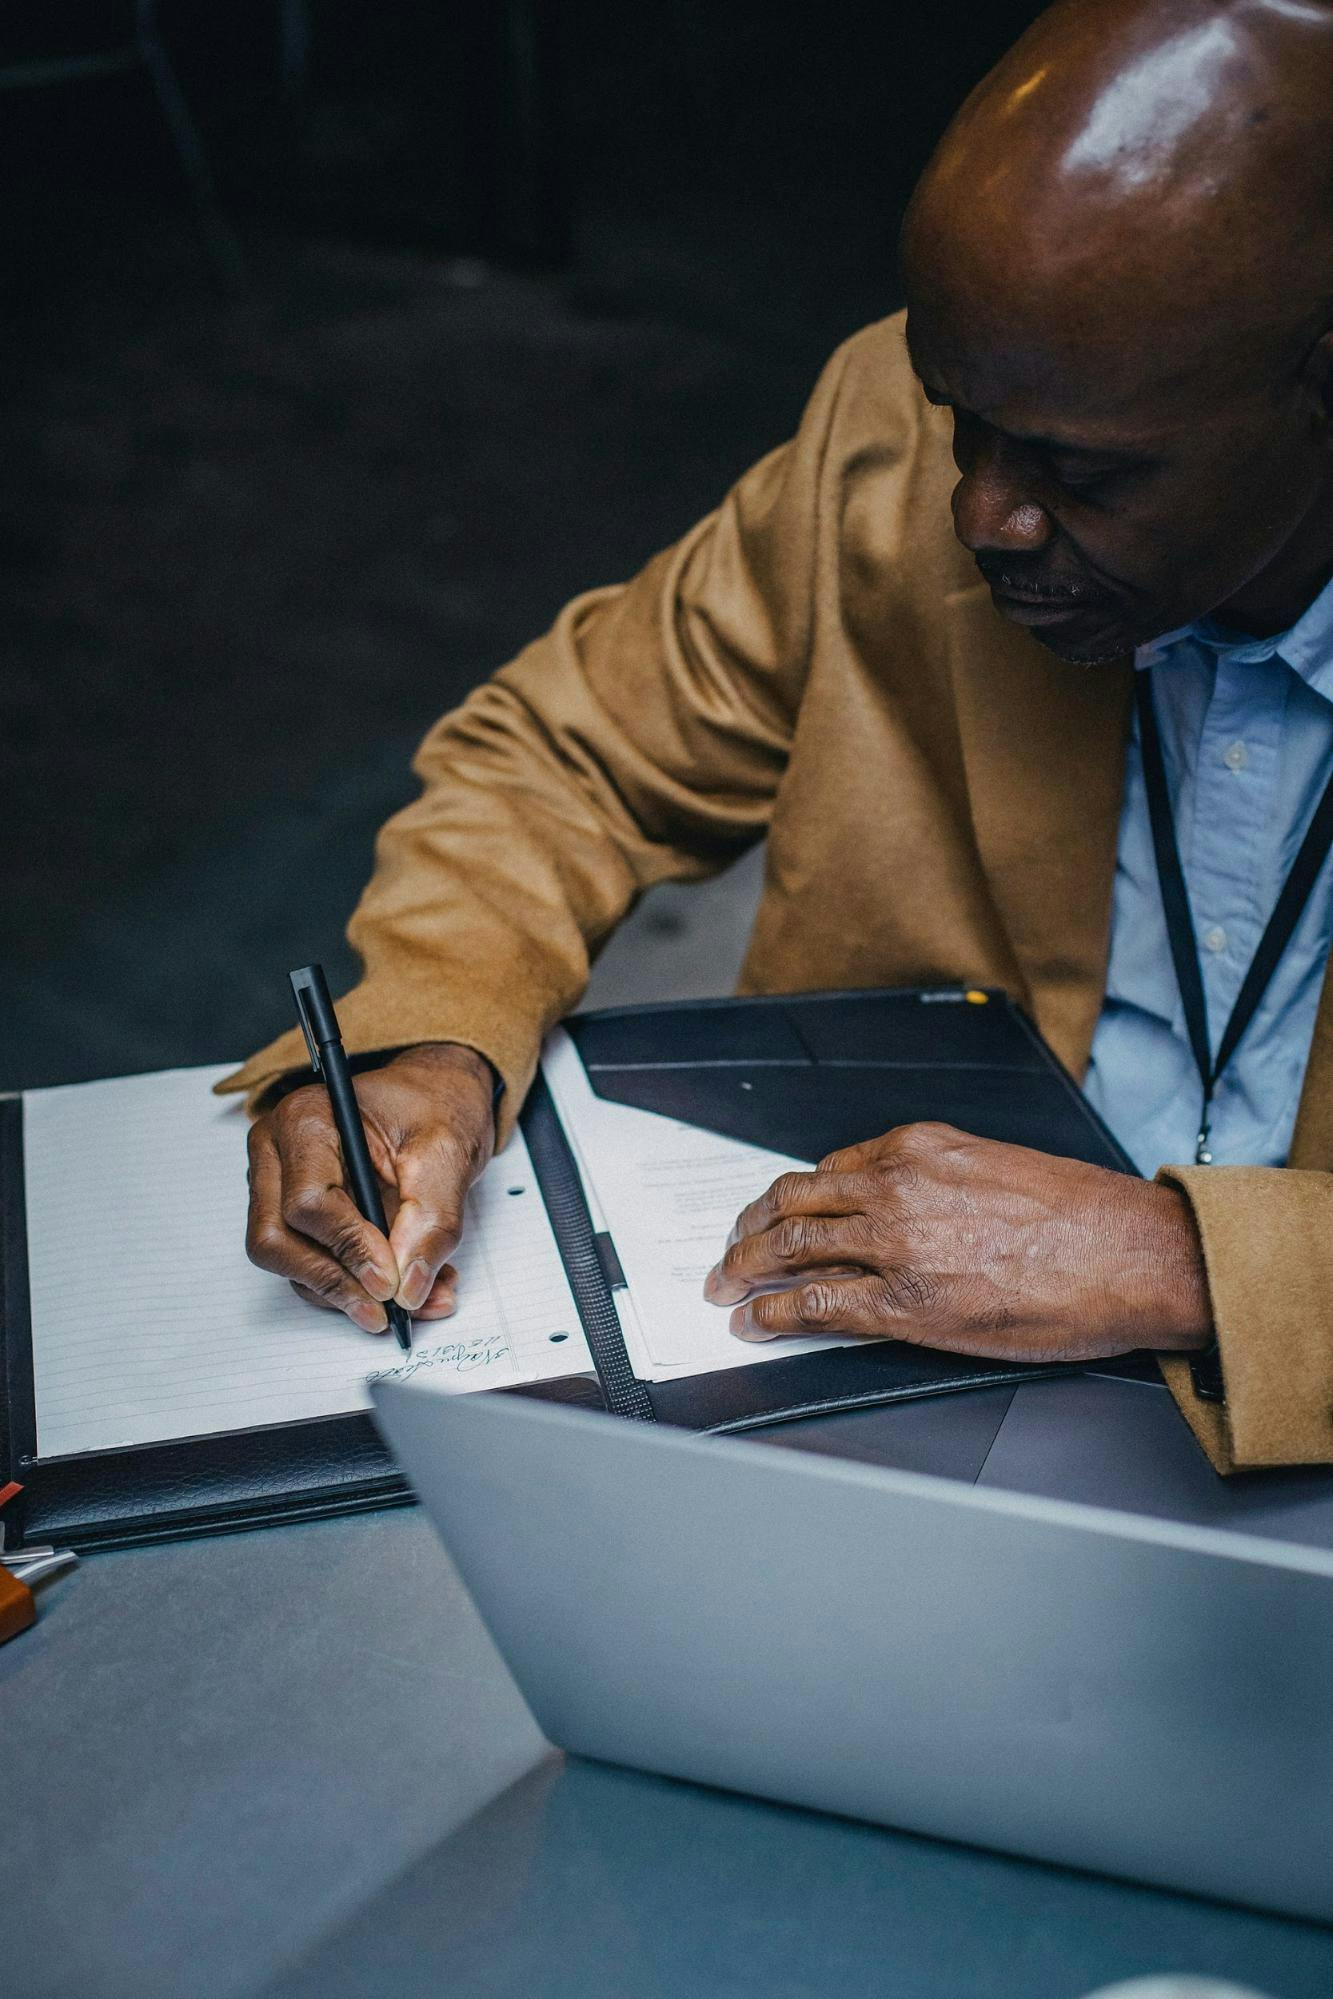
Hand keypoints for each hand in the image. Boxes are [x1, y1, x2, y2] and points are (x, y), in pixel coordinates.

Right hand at [245, 1042, 494, 1332]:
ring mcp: (277, 1184)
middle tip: (388, 1307)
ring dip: (349, 1293)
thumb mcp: (447, 1154)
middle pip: (276, 1239)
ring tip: (414, 1297)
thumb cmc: (434, 1106)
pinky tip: (402, 1287)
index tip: (389, 1279)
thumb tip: (408, 1286)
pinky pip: (308, 1264)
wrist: (436, 1097)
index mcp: (307, 1120)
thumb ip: (431, 1222)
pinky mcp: (293, 1214)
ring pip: (288, 1261)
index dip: (348, 1247)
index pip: (306, 1202)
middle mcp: (278, 1152)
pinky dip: (353, 1286)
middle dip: (334, 1282)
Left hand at [702, 1122, 1211, 1362]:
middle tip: (731, 1247)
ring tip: (726, 1286)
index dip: (793, 1197)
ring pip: (790, 1246)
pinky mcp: (904, 1304)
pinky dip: (772, 1313)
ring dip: (745, 1266)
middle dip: (750, 1227)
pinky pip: (815, 1304)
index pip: (829, 1167)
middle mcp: (896, 1185)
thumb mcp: (999, 1166)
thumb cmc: (1085, 1217)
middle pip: (793, 1200)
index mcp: (919, 1147)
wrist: (1131, 1255)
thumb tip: (909, 1207)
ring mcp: (895, 1244)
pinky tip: (756, 1322)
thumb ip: (940, 1179)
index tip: (778, 1212)